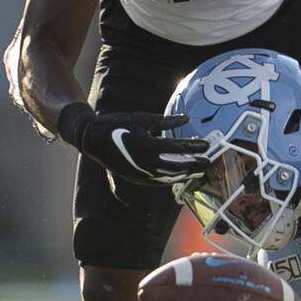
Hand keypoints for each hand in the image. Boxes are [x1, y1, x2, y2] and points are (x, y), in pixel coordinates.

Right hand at [59, 102, 209, 186]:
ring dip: (185, 174)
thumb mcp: (143, 119)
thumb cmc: (118, 124)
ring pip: (169, 177)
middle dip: (195, 165)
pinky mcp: (135, 178)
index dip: (195, 147)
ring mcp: (139, 172)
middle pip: (177, 166)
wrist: (92, 139)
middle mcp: (144, 162)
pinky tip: (181, 177)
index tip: (208, 146)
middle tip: (208, 162)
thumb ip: (166, 121)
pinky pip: (158, 181)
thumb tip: (187, 118)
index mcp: (147, 144)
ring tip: (198, 171)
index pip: (178, 148)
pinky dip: (171, 179)